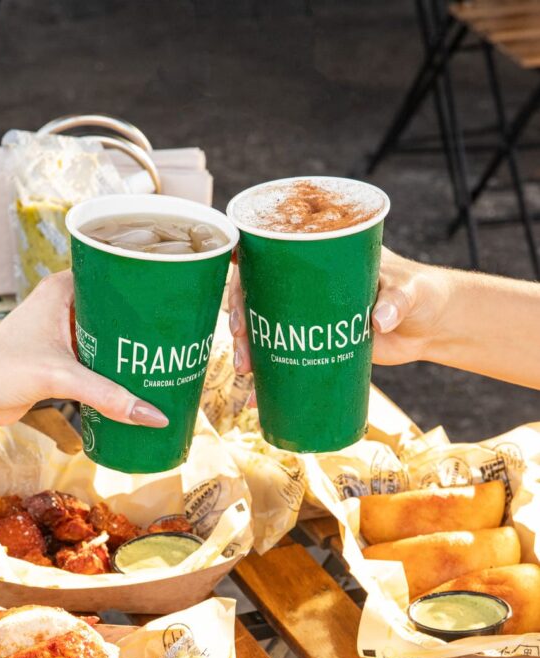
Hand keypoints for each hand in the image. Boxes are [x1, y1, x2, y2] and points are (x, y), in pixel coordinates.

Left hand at [0, 271, 167, 427]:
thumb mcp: (60, 378)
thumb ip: (108, 396)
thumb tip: (153, 417)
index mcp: (61, 289)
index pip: (111, 273)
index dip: (142, 283)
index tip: (173, 294)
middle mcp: (62, 304)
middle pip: (115, 307)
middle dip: (142, 321)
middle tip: (177, 332)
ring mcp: (61, 331)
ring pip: (107, 334)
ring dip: (130, 347)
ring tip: (165, 355)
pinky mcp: (60, 358)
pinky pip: (98, 357)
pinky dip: (115, 366)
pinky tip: (138, 377)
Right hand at [228, 249, 450, 371]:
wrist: (433, 326)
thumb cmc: (423, 292)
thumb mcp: (410, 289)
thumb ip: (397, 300)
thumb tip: (379, 320)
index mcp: (321, 256)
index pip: (270, 252)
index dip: (243, 267)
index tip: (233, 285)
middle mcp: (307, 284)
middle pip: (257, 294)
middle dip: (240, 316)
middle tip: (240, 338)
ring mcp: (308, 316)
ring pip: (264, 328)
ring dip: (248, 349)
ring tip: (245, 371)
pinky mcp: (316, 346)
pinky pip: (284, 359)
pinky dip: (269, 379)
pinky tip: (255, 396)